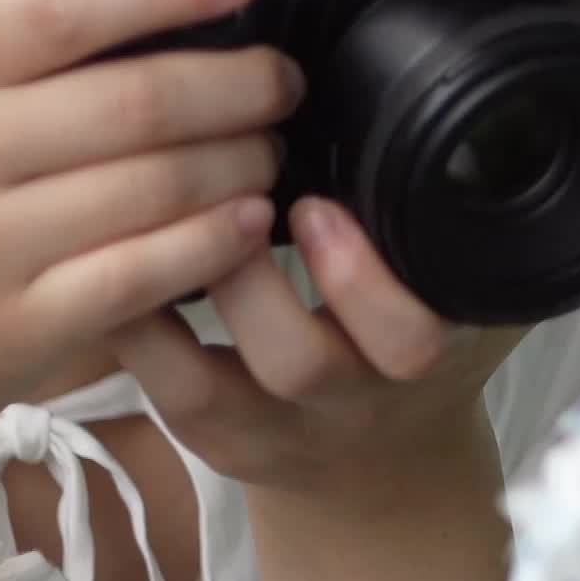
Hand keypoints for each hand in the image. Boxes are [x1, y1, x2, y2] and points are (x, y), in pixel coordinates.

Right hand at [0, 0, 298, 469]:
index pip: (58, 10)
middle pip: (136, 101)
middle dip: (240, 85)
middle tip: (284, 80)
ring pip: (157, 185)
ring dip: (245, 162)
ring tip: (271, 148)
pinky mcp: (21, 319)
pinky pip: (148, 271)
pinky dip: (217, 241)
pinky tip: (249, 221)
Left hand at [113, 198, 527, 508]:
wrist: (386, 464)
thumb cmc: (418, 342)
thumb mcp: (472, 294)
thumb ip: (467, 228)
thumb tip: (466, 116)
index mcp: (432, 357)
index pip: (416, 336)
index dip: (362, 280)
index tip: (317, 205)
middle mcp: (349, 404)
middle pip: (302, 365)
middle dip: (254, 280)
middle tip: (222, 201)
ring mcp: (273, 431)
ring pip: (210, 389)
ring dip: (169, 296)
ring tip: (163, 216)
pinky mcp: (213, 439)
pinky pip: (158, 387)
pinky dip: (130, 321)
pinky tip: (108, 259)